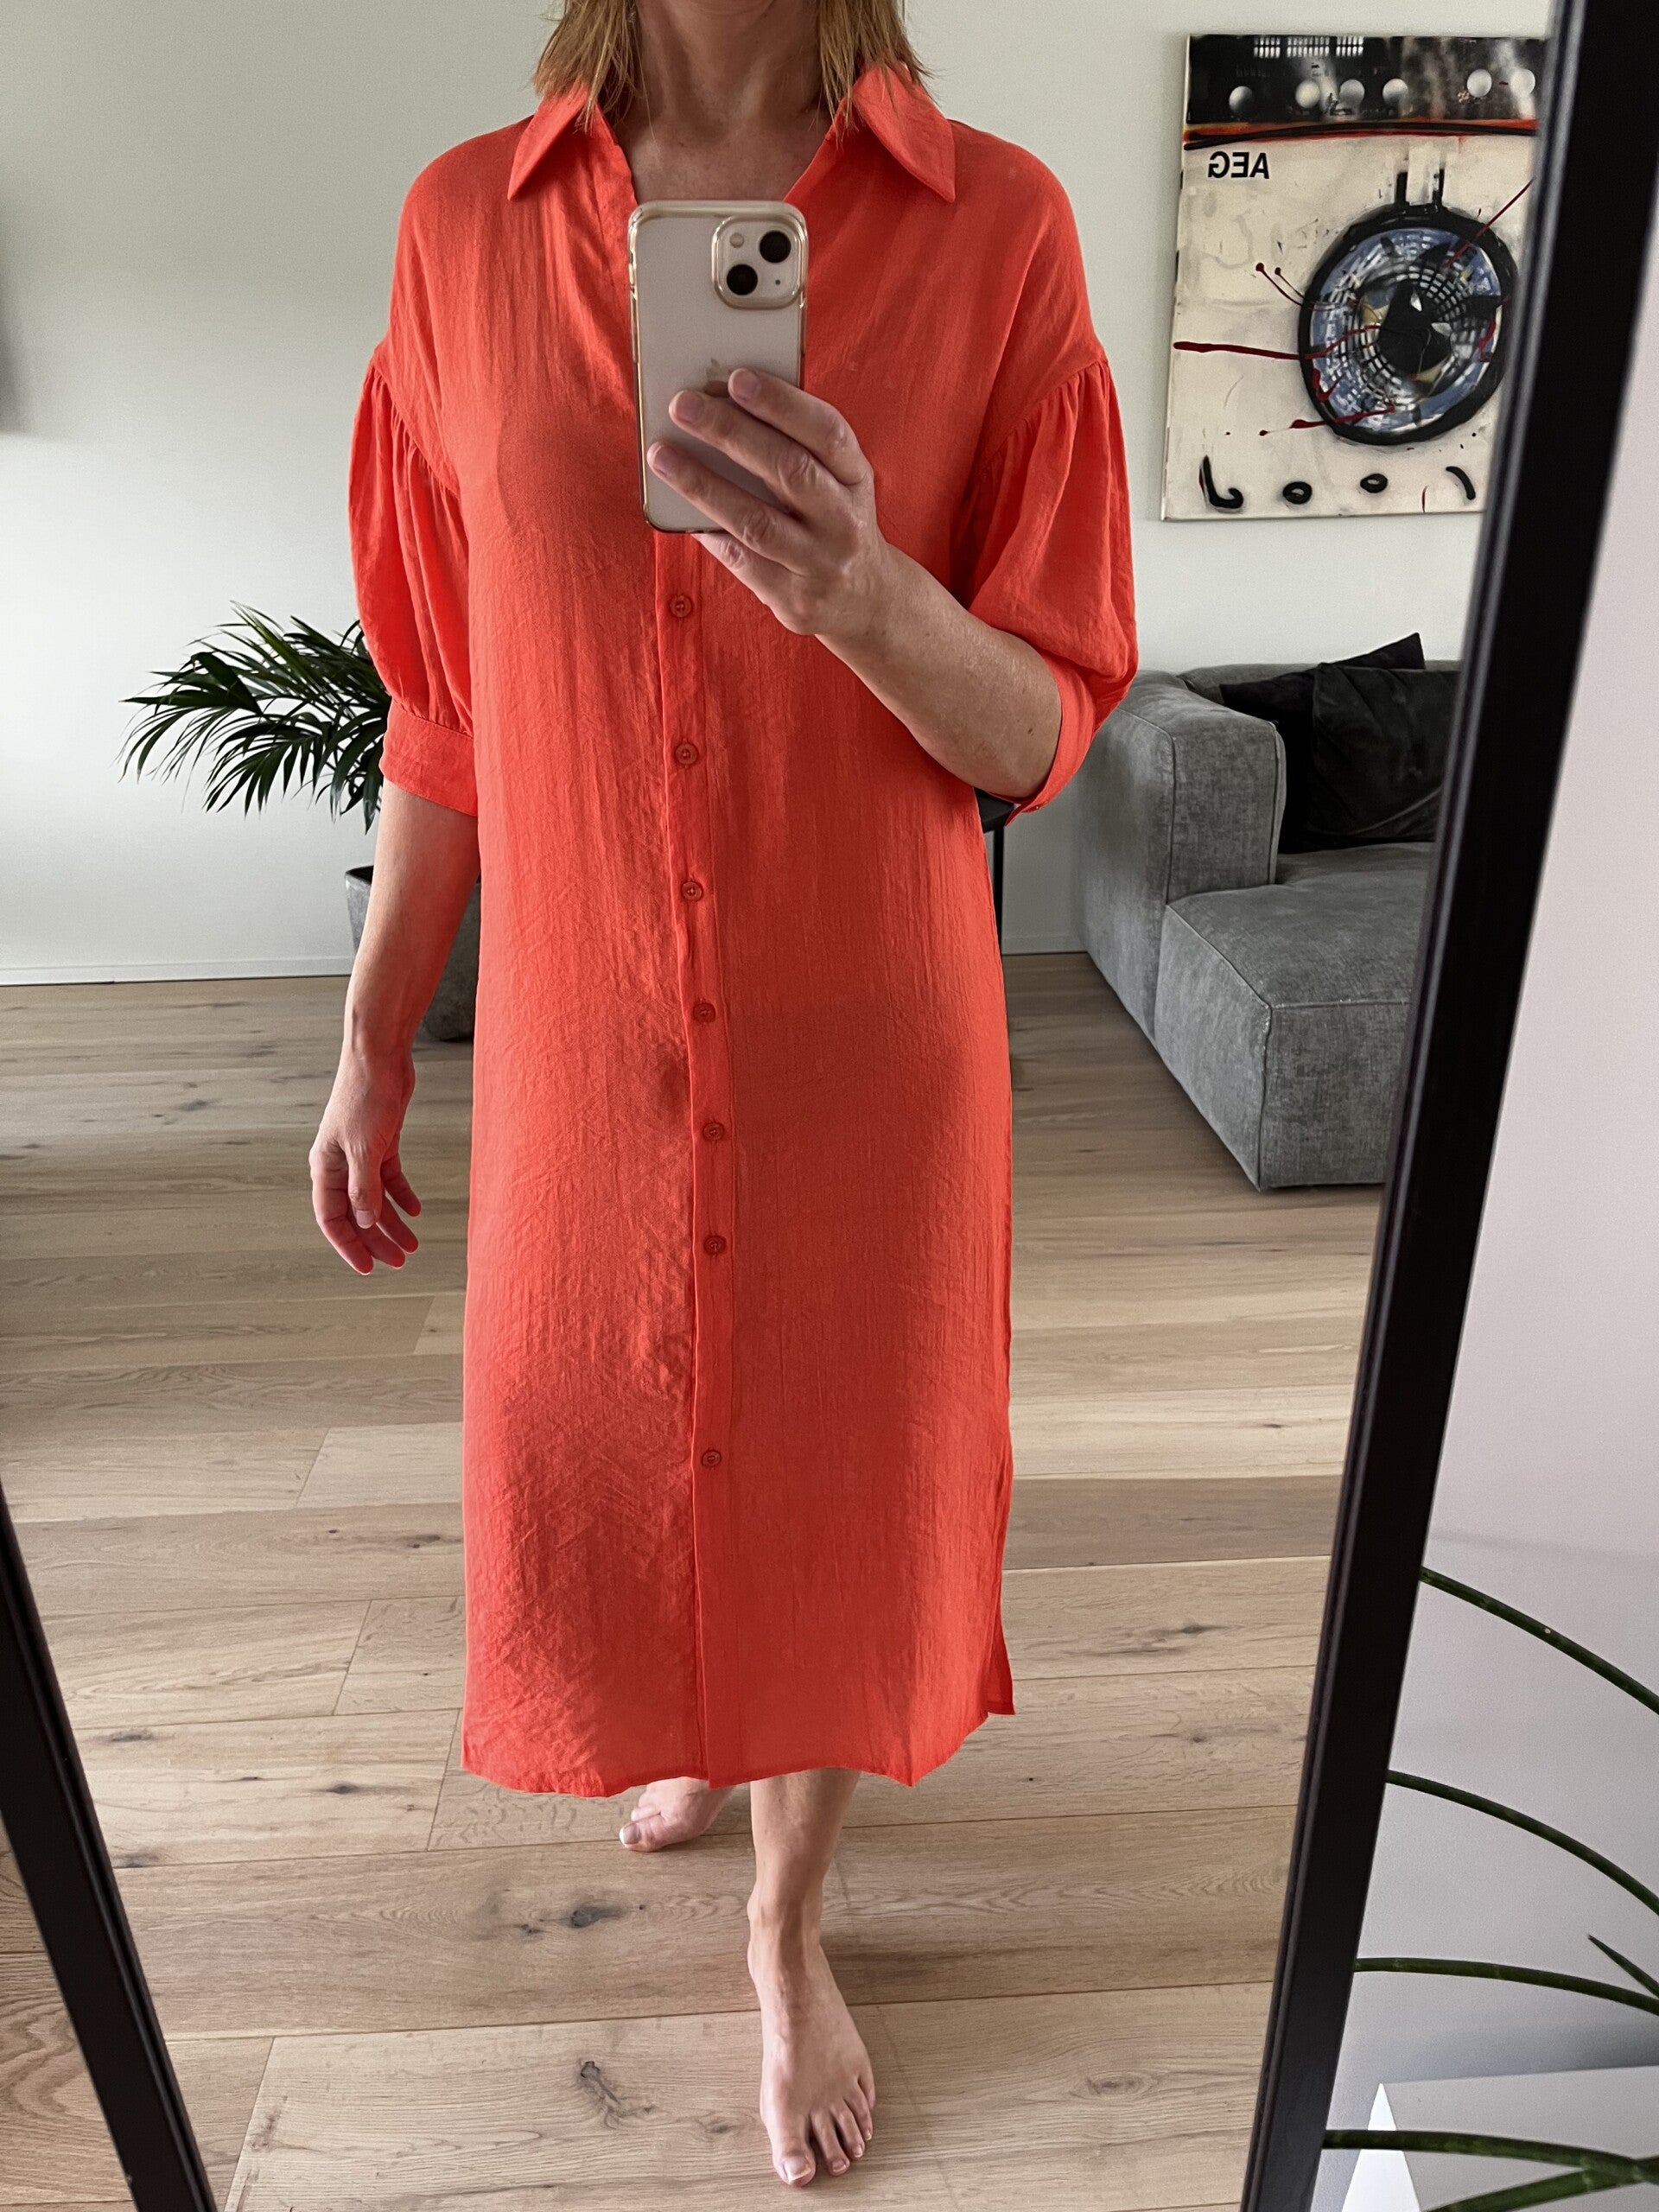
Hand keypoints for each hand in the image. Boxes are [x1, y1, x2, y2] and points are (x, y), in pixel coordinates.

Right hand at [309, 1044, 421, 1274]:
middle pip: (356, 1214)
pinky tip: (416, 1212)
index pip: (332, 1218)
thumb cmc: (365, 1096)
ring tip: (412, 1246)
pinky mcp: (382, 1142)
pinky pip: (390, 1178)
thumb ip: (365, 1187)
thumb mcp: (365, 1147)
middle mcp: (340, 1164)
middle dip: (375, 1240)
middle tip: (399, 1262)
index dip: (347, 1245)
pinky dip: (402, 1196)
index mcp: (326, 1167)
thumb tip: (365, 1222)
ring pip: (375, 1199)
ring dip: (391, 1224)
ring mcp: (361, 1154)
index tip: (366, 1268)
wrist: (380, 1057)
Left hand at [648, 369, 893, 647]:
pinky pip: (741, 562)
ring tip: (663, 456)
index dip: (783, 404)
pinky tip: (679, 509)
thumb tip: (723, 406)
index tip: (738, 378)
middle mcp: (844, 521)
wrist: (865, 599)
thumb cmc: (833, 522)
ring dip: (703, 485)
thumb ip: (797, 447)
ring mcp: (819, 564)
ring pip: (756, 521)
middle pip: (788, 470)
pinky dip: (708, 532)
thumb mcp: (837, 481)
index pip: (827, 432)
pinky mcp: (794, 600)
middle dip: (731, 433)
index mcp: (855, 477)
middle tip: (683, 405)